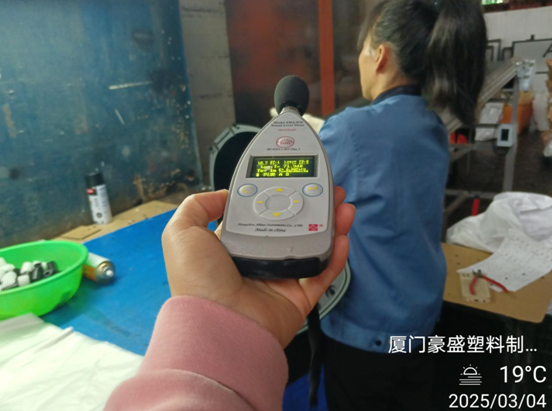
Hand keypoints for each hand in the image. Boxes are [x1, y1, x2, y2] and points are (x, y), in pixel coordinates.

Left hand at [162, 188, 354, 346]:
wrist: (218, 324)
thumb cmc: (198, 280)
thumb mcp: (182, 232)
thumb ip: (198, 206)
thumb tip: (224, 195)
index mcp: (234, 244)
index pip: (262, 213)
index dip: (279, 195)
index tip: (294, 180)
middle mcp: (258, 259)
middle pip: (293, 227)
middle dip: (312, 207)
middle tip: (328, 190)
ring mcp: (280, 279)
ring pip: (312, 247)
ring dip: (330, 225)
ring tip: (342, 205)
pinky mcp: (297, 298)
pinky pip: (322, 274)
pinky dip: (335, 256)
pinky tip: (342, 236)